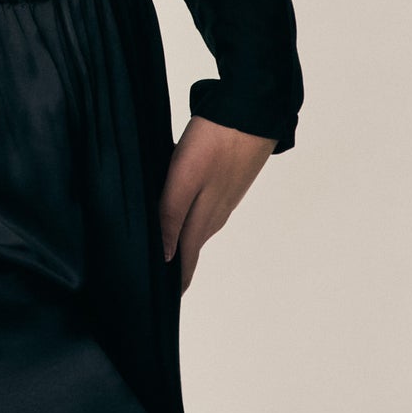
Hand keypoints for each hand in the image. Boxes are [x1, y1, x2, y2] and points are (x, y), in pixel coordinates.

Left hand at [158, 114, 276, 293]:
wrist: (254, 109)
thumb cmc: (216, 140)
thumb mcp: (183, 176)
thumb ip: (170, 215)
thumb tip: (164, 257)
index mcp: (203, 218)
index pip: (185, 262)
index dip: (173, 283)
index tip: (161, 303)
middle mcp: (216, 214)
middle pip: (191, 249)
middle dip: (175, 269)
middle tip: (156, 285)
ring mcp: (224, 198)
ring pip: (199, 229)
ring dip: (183, 246)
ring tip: (166, 257)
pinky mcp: (228, 182)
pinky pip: (205, 211)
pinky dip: (190, 222)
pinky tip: (182, 217)